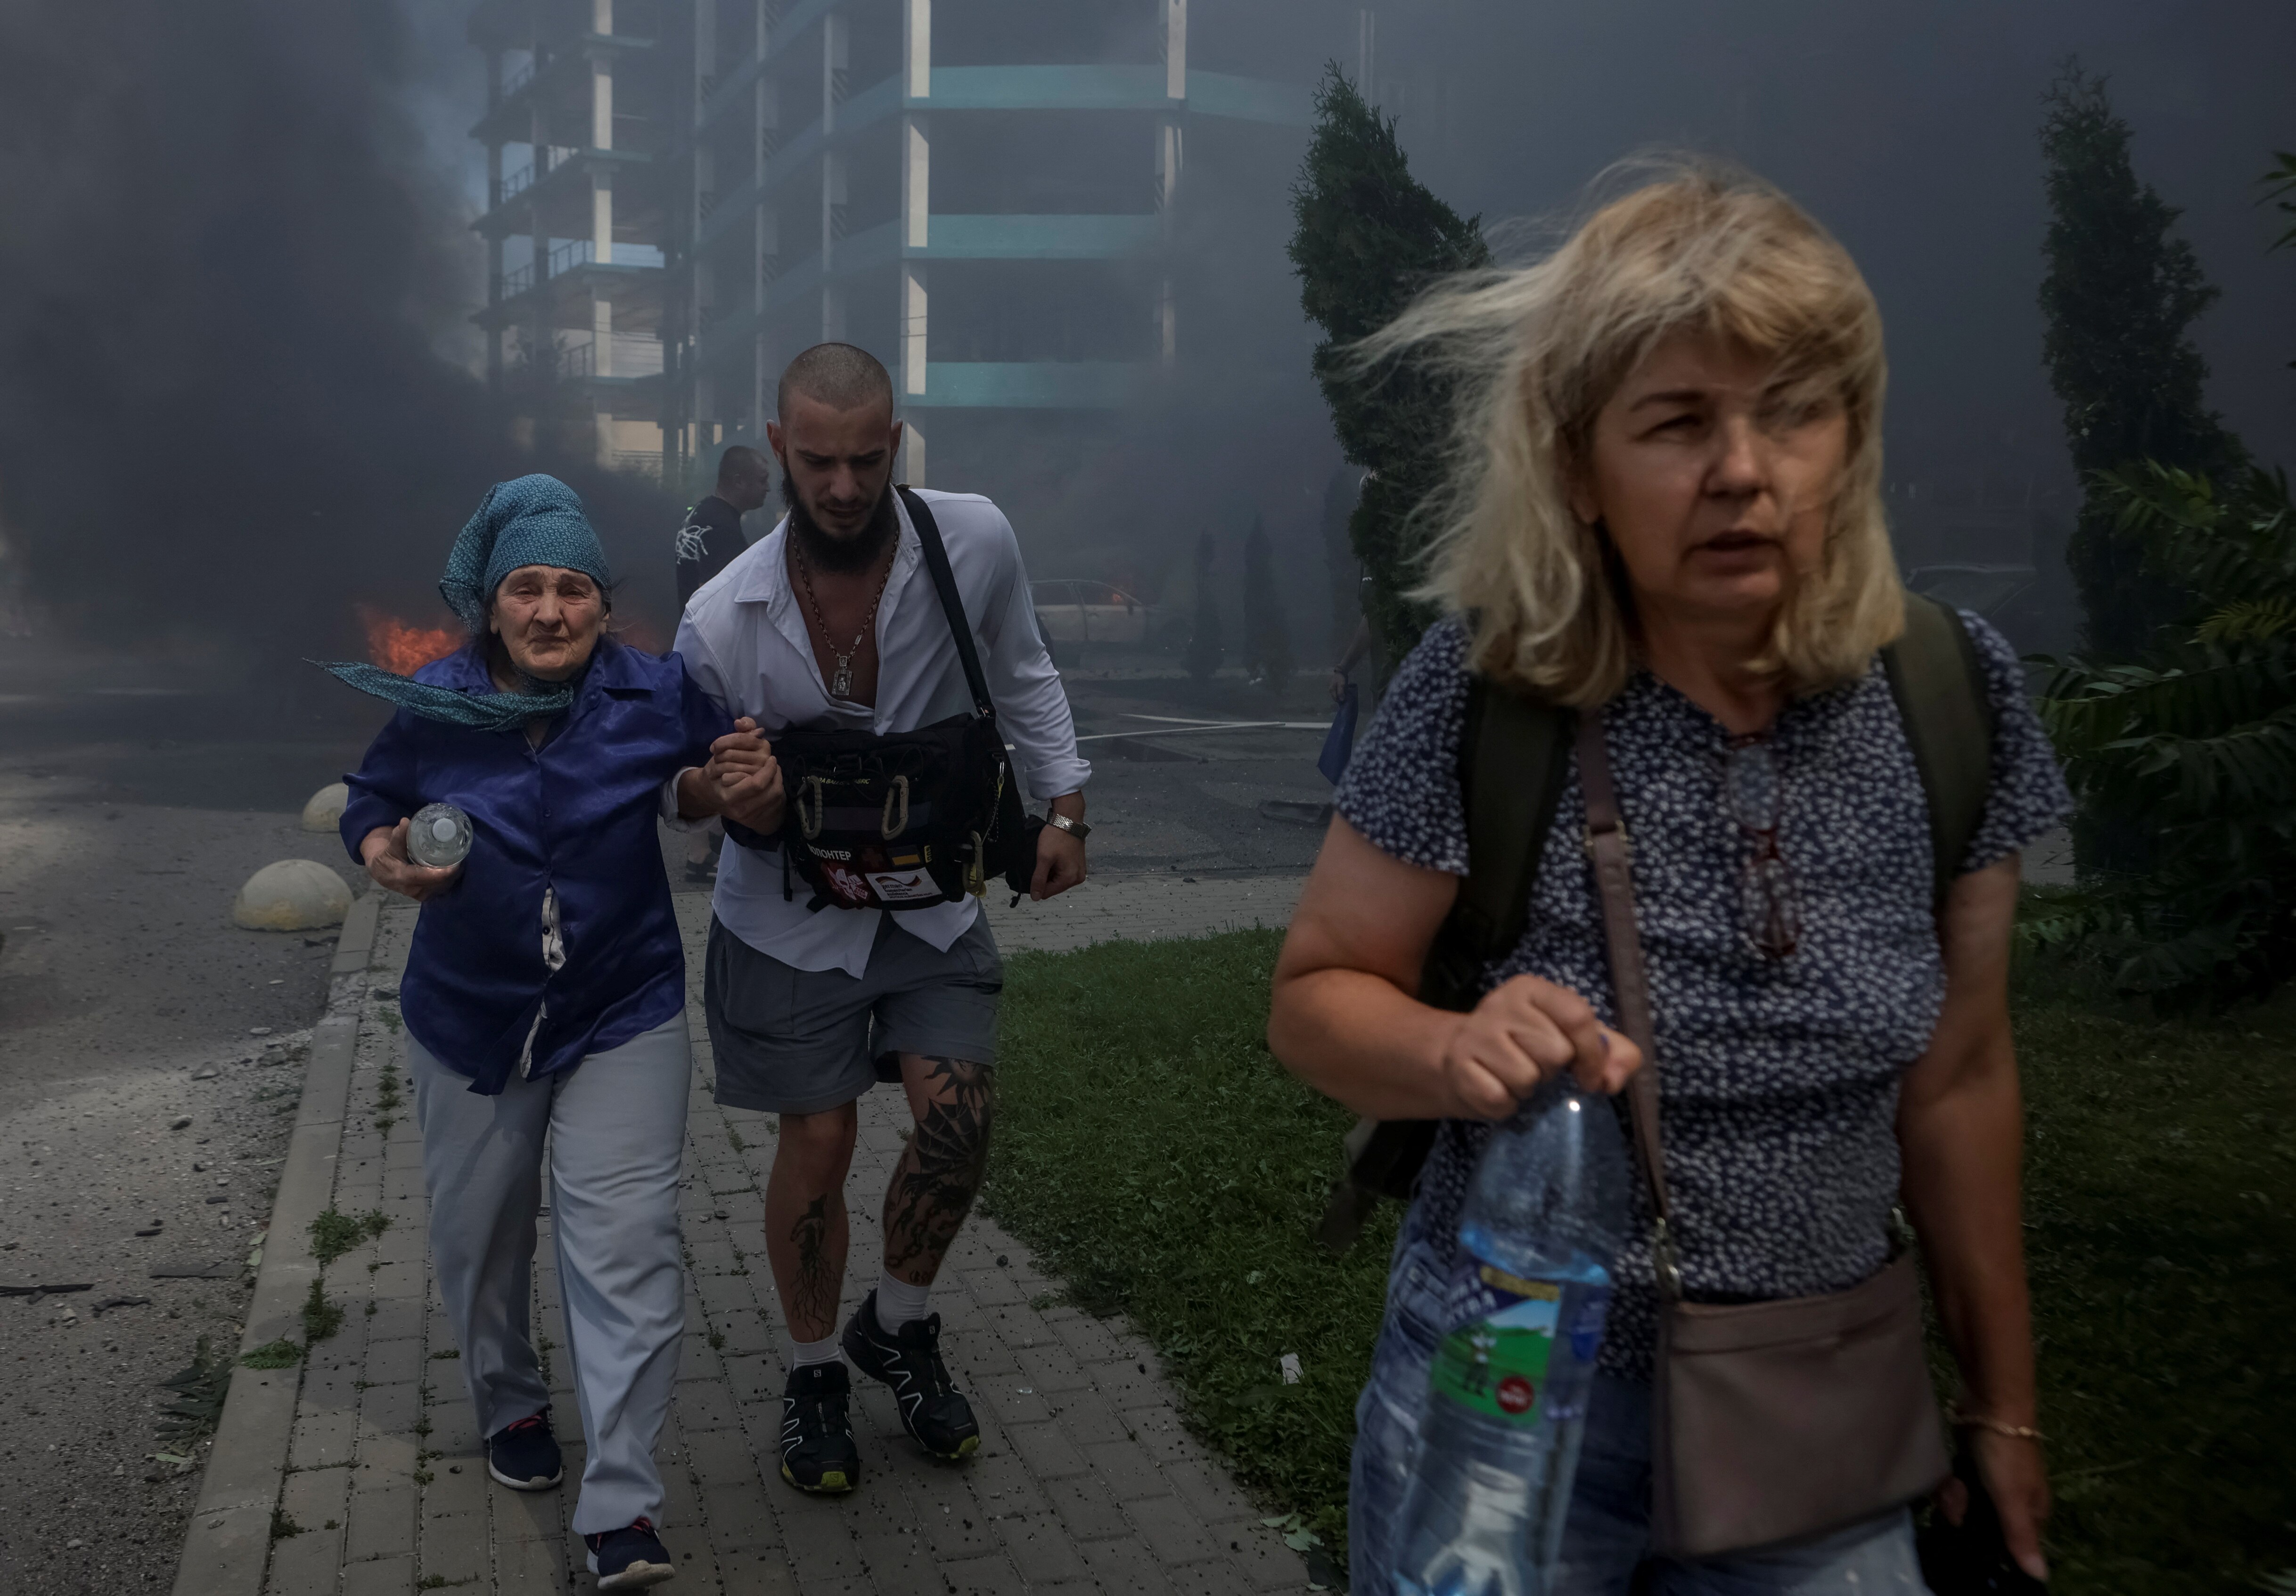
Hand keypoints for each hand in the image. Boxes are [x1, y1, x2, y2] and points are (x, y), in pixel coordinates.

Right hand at [360, 820, 461, 902]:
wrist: (381, 872)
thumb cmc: (387, 857)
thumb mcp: (391, 846)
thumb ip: (399, 835)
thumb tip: (406, 821)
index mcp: (402, 876)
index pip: (427, 877)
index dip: (443, 872)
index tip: (456, 863)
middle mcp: (411, 889)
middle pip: (438, 883)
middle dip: (452, 873)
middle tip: (461, 858)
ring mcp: (418, 894)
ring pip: (441, 888)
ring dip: (452, 878)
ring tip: (460, 863)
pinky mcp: (423, 896)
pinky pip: (440, 891)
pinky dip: (448, 882)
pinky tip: (454, 871)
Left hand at [706, 717, 773, 790]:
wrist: (737, 780)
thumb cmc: (738, 757)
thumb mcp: (742, 740)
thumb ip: (746, 727)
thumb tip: (738, 723)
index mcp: (763, 745)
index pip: (739, 739)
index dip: (723, 742)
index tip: (713, 747)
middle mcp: (765, 759)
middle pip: (731, 753)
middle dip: (719, 755)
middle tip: (716, 759)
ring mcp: (759, 773)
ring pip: (729, 766)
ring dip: (719, 766)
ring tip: (718, 768)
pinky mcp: (751, 787)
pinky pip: (731, 778)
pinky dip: (724, 777)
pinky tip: (723, 778)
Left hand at [1030, 817, 1086, 900]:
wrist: (1068, 820)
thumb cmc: (1056, 838)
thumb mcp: (1044, 858)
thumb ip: (1038, 879)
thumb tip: (1035, 897)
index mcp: (1070, 879)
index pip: (1047, 893)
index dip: (1037, 884)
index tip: (1034, 870)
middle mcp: (1077, 878)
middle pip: (1054, 887)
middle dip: (1045, 877)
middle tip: (1042, 861)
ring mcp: (1079, 872)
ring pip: (1058, 880)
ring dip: (1051, 872)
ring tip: (1048, 858)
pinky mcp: (1078, 865)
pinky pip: (1063, 873)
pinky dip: (1056, 868)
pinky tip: (1054, 858)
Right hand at [1329, 669, 1348, 703]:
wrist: (1341, 672)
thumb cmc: (1340, 678)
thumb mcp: (1341, 685)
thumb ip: (1341, 692)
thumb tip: (1341, 700)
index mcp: (1331, 690)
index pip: (1335, 699)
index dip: (1340, 700)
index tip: (1345, 698)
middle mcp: (1331, 691)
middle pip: (1336, 698)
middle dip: (1341, 698)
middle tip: (1347, 696)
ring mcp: (1333, 689)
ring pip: (1337, 695)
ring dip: (1342, 696)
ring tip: (1346, 694)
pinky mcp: (1335, 688)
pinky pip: (1338, 693)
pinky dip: (1342, 693)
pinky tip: (1345, 692)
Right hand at [1435, 973, 1639, 1117]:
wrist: (1460, 1061)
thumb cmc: (1525, 1049)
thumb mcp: (1572, 1041)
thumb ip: (1612, 1053)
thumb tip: (1613, 1078)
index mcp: (1533, 990)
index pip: (1577, 1016)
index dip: (1592, 1054)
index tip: (1589, 1078)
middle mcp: (1501, 1003)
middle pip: (1555, 1051)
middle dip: (1551, 1070)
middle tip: (1535, 1066)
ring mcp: (1476, 1032)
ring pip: (1526, 1077)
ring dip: (1526, 1090)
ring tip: (1514, 1078)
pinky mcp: (1458, 1064)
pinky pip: (1498, 1098)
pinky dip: (1504, 1105)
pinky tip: (1497, 1090)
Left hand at [1939, 1429, 2049, 1582]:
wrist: (1990, 1399)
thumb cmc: (2005, 1450)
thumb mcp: (2012, 1496)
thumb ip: (2021, 1536)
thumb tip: (2040, 1576)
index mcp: (2032, 1509)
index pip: (2011, 1543)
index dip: (1987, 1543)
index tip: (1968, 1531)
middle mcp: (2014, 1497)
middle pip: (1982, 1522)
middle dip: (1963, 1512)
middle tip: (1955, 1498)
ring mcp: (1992, 1478)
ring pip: (1966, 1502)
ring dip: (1953, 1494)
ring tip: (1949, 1483)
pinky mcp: (1972, 1461)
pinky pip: (1957, 1482)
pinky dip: (1949, 1479)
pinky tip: (1944, 1473)